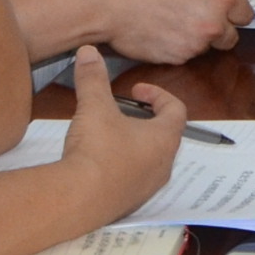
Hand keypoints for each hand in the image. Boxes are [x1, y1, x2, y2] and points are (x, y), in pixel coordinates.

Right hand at [56, 47, 180, 218]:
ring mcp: (148, 188)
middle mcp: (164, 164)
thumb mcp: (94, 108)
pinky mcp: (129, 203)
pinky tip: (98, 163)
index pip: (176, 109)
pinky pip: (133, 180)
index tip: (135, 89)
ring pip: (150, 159)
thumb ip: (93, 78)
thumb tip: (88, 51)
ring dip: (135, 144)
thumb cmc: (97, 150)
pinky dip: (122, 167)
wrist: (78, 200)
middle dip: (146, 119)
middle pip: (165, 135)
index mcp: (165, 138)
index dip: (158, 95)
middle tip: (123, 112)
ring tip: (109, 135)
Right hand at [88, 0, 253, 62]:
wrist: (111, 1)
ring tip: (170, 22)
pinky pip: (183, 55)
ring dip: (194, 39)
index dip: (235, 14)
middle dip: (218, 31)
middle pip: (230, 37)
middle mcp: (213, 24)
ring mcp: (195, 44)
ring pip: (204, 47)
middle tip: (197, 20)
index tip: (229, 15)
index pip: (245, 14)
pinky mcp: (175, 59)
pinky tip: (159, 32)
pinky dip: (175, 48)